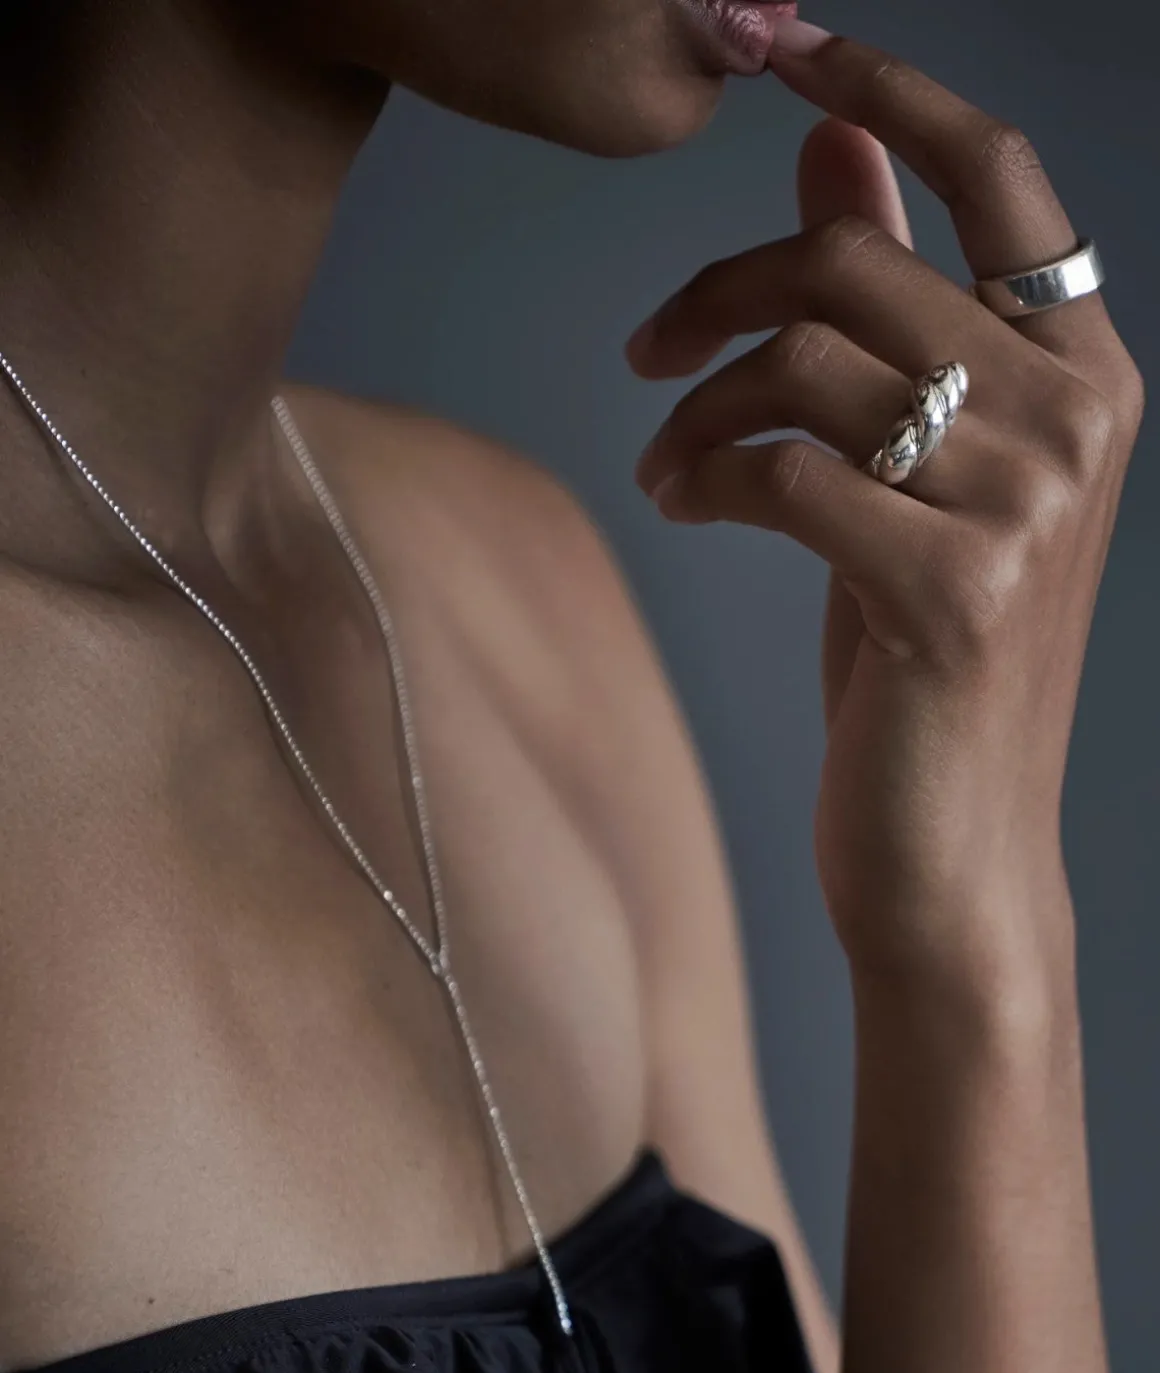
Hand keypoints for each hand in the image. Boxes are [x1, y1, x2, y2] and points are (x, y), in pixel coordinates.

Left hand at [625, 34, 1144, 978]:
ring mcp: (1027, 504)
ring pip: (802, 364)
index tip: (788, 56)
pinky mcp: (952, 588)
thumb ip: (894, 315)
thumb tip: (834, 162)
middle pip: (853, 264)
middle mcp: (1079, 417)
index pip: (999, 173)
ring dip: (696, 406)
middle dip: (715, 292)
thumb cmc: (925, 658)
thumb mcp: (914, 473)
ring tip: (665, 463)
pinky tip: (682, 507)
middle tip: (647, 353)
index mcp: (1085, 370)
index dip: (889, 94)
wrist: (952, 847)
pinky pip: (781, 471)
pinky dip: (705, 478)